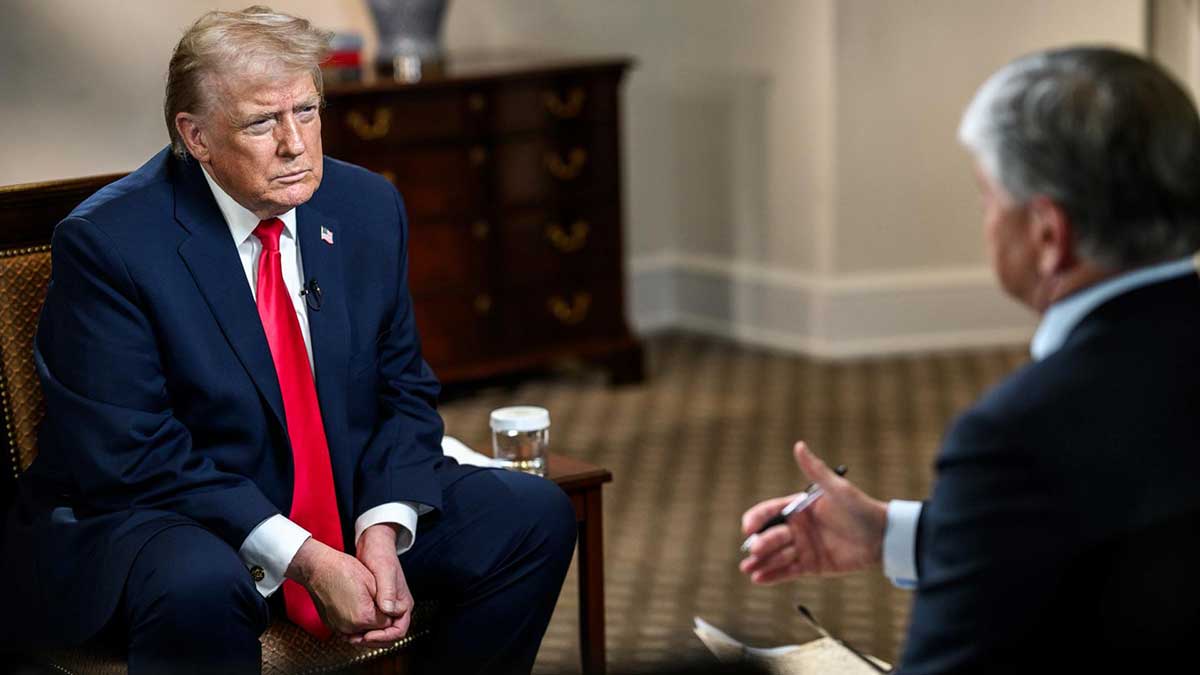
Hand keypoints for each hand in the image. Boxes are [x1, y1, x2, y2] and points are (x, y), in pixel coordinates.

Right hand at [285, 538, 390, 635]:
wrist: (318, 568)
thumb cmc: (343, 570)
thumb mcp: (373, 583)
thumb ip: (385, 604)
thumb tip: (391, 616)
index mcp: (363, 617)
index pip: (387, 624)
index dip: (391, 614)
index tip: (389, 605)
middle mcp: (350, 627)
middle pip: (375, 633)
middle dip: (382, 624)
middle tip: (384, 610)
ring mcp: (339, 627)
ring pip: (362, 634)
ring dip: (370, 627)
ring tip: (375, 612)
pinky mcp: (332, 625)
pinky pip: (349, 632)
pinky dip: (357, 627)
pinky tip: (360, 615)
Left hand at [350, 523, 413, 644]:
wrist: (374, 543)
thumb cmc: (381, 555)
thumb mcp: (384, 573)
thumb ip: (388, 592)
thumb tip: (388, 610)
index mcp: (403, 603)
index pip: (398, 631)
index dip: (383, 637)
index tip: (366, 636)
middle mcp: (396, 607)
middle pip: (389, 635)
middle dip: (373, 640)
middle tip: (355, 640)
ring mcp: (386, 605)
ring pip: (379, 630)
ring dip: (366, 636)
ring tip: (350, 635)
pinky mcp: (376, 602)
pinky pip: (371, 622)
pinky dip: (362, 627)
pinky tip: (349, 627)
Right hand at [739, 442, 887, 584]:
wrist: (883, 538)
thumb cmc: (861, 509)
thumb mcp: (837, 489)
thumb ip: (816, 470)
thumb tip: (799, 445)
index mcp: (799, 508)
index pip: (770, 511)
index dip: (756, 519)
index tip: (748, 527)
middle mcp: (797, 527)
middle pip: (770, 535)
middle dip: (760, 543)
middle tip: (754, 550)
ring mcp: (803, 547)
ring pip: (775, 555)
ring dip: (760, 561)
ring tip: (748, 569)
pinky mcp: (810, 565)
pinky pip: (787, 571)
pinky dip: (772, 575)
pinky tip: (759, 579)